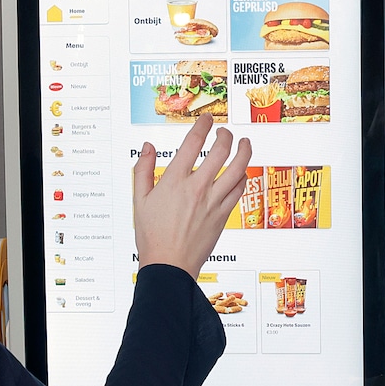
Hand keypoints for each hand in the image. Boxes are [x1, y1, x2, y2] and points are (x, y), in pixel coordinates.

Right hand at [132, 116, 251, 277]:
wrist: (169, 265)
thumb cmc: (152, 236)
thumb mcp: (139, 200)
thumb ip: (143, 169)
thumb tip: (147, 147)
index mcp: (175, 181)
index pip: (193, 142)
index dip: (203, 125)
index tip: (207, 119)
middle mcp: (197, 188)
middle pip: (221, 151)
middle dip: (226, 135)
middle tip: (225, 131)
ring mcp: (213, 201)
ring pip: (238, 169)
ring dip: (244, 151)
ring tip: (245, 143)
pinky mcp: (223, 215)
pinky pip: (239, 190)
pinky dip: (242, 177)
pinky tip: (240, 173)